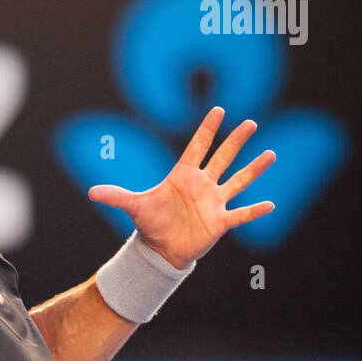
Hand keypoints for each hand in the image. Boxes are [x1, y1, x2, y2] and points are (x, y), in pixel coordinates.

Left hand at [88, 106, 275, 268]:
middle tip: (250, 123)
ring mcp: (213, 202)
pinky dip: (254, 211)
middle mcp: (202, 185)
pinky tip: (270, 204)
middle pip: (222, 158)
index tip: (218, 110)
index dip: (207, 130)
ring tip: (270, 154)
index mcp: (183, 176)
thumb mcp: (134, 207)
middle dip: (235, 141)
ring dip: (254, 169)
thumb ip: (116, 196)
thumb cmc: (150, 224)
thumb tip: (91, 192)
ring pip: (238, 181)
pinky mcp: (220, 222)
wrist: (161, 250)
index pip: (197, 147)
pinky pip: (241, 214)